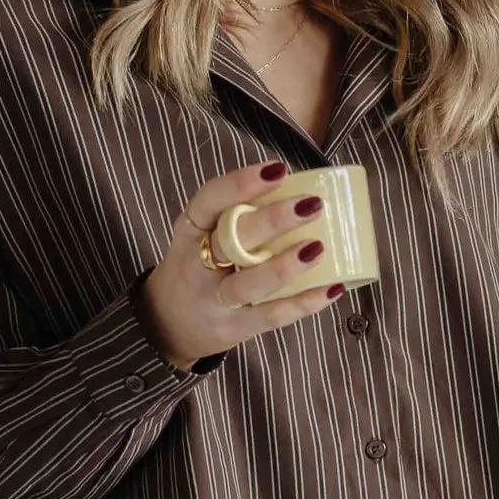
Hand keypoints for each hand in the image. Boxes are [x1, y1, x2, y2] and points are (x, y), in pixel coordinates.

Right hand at [138, 160, 343, 373]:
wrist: (166, 326)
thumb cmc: (198, 268)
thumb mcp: (200, 236)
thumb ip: (237, 217)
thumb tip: (301, 187)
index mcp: (190, 233)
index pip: (207, 202)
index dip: (240, 185)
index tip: (277, 169)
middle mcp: (198, 266)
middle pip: (231, 242)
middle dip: (271, 221)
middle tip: (310, 204)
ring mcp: (215, 301)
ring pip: (248, 285)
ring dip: (284, 266)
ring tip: (317, 248)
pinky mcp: (234, 329)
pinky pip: (271, 316)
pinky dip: (303, 303)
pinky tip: (332, 289)